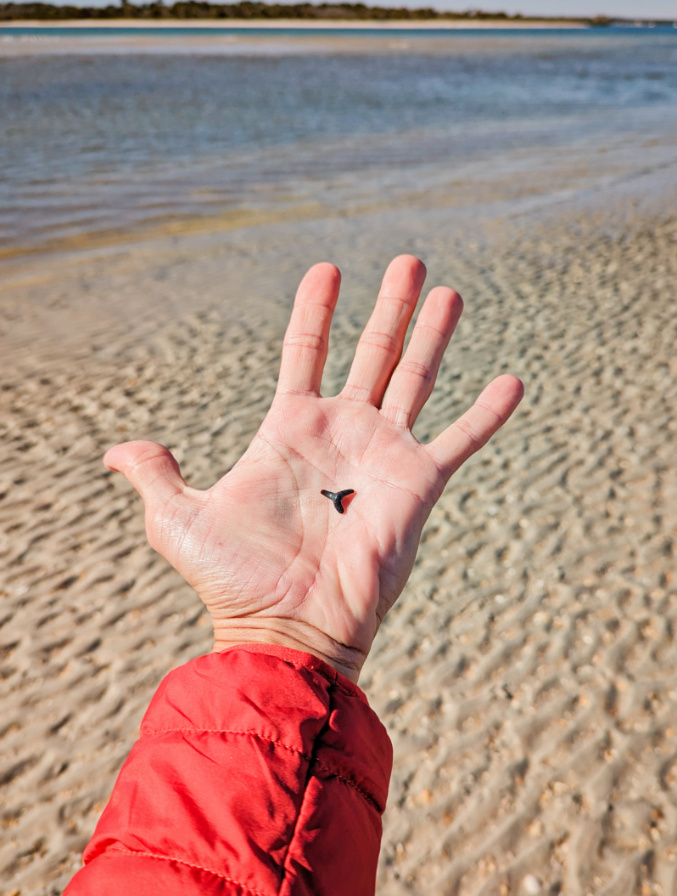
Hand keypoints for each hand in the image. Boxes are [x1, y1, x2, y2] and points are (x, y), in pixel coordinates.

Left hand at [104, 256, 522, 680]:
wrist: (288, 629)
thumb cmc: (234, 581)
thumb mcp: (178, 523)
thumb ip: (154, 477)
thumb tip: (113, 452)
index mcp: (290, 429)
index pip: (306, 352)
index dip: (315, 311)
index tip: (328, 269)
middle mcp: (342, 433)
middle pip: (373, 353)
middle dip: (390, 307)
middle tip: (409, 259)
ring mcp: (382, 455)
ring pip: (416, 378)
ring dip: (433, 335)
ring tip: (447, 290)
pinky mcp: (417, 484)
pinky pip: (459, 440)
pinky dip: (486, 413)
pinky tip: (512, 381)